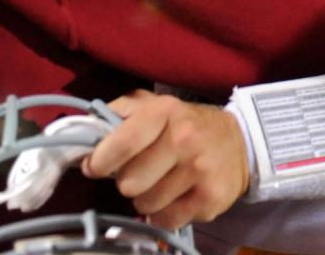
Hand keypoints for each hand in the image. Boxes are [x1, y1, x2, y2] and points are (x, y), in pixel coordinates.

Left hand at [81, 90, 249, 228]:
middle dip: (127, 180)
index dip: (100, 160)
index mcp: (165, 112)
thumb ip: (119, 111)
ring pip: (145, 204)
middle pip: (129, 181)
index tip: (93, 166)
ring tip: (159, 183)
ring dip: (145, 198)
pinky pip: (166, 220)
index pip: (123, 142)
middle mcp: (184, 140)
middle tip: (139, 172)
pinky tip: (173, 197)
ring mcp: (199, 171)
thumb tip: (84, 129)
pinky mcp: (209, 200)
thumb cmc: (186, 124)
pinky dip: (162, 214)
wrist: (240, 142)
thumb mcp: (155, 105)